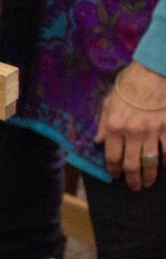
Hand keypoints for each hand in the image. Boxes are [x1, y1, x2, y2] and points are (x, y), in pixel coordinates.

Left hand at [95, 61, 165, 189]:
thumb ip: (103, 124)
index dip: (113, 170)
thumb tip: (99, 141)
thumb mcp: (108, 102)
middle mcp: (133, 132)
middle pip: (131, 164)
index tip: (115, 176)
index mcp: (115, 127)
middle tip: (134, 186)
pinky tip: (164, 166)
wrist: (154, 71)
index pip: (112, 157)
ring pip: (150, 162)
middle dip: (132, 179)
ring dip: (149, 176)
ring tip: (147, 183)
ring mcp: (153, 131)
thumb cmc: (129, 85)